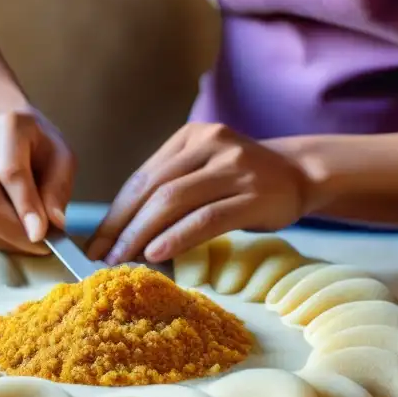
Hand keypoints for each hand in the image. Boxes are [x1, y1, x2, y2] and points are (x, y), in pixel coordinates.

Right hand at [0, 108, 75, 253]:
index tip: (40, 236)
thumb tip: (54, 223)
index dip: (26, 208)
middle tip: (39, 247)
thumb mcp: (60, 156)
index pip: (11, 173)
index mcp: (7, 125)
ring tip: (24, 238)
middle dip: (15, 233)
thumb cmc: (32, 144)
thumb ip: (58, 189)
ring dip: (3, 239)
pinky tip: (2, 227)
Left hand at [86, 123, 309, 263]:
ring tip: (121, 259)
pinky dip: (177, 236)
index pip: (143, 177)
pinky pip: (206, 217)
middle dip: (121, 226)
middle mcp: (211, 144)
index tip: (95, 241)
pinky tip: (157, 252)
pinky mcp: (253, 194)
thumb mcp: (205, 170)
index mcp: (191, 137)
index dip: (115, 212)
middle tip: (101, 256)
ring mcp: (234, 167)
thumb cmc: (244, 181)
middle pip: (153, 188)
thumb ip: (172, 189)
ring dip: (142, 233)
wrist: (302, 173)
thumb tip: (123, 234)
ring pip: (174, 201)